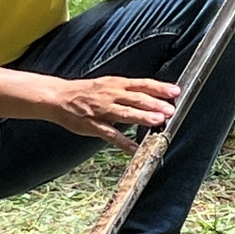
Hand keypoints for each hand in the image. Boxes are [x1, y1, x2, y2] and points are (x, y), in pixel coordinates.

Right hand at [46, 74, 179, 151]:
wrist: (59, 97)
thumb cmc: (87, 92)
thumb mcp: (109, 84)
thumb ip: (129, 91)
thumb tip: (153, 95)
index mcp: (116, 84)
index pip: (142, 84)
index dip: (159, 87)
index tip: (175, 91)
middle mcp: (111, 95)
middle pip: (136, 98)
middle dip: (154, 104)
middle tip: (170, 109)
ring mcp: (102, 111)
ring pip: (125, 114)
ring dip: (142, 117)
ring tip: (158, 121)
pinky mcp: (94, 126)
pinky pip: (111, 135)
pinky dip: (124, 143)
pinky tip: (136, 149)